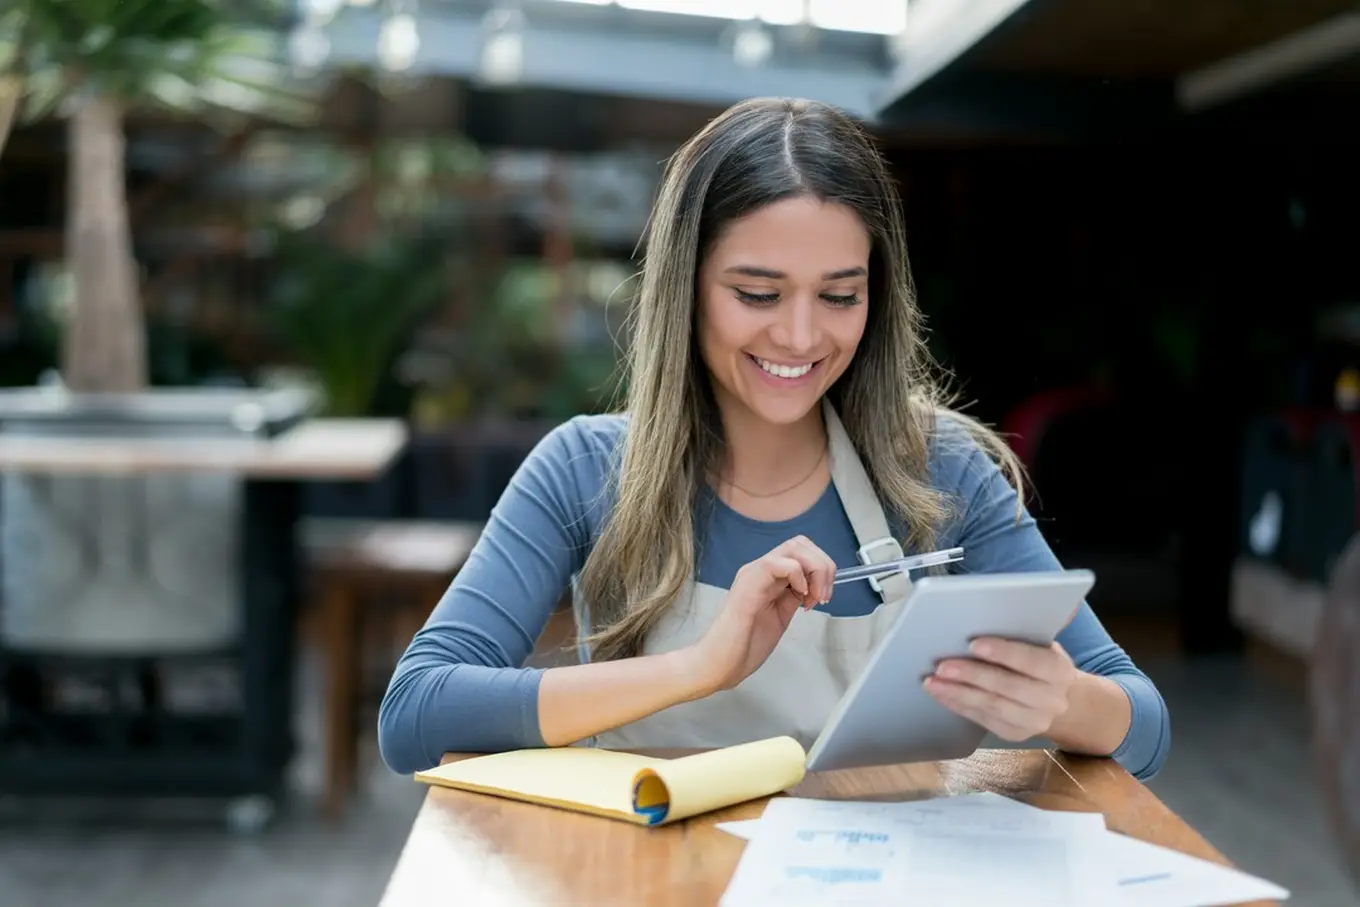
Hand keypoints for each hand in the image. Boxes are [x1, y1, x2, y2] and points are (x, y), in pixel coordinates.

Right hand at [692, 535, 836, 693]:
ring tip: (813, 597)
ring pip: (793, 548)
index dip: (820, 568)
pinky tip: (799, 596)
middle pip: (800, 543)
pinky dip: (798, 576)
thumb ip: (793, 598)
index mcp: (768, 577)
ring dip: (814, 570)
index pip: (801, 552)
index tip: (823, 596)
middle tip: (823, 595)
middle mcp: (760, 570)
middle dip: (822, 566)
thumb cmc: (745, 646)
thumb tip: (813, 587)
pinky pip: (779, 564)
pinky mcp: (749, 584)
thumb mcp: (780, 616)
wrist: (721, 663)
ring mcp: (753, 574)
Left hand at [924, 638, 1077, 741]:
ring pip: (992, 706)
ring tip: (932, 683)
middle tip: (942, 666)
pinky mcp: (1016, 734)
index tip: (973, 644)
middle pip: (1007, 686)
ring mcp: (1035, 721)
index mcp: (1059, 671)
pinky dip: (959, 706)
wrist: (1061, 701)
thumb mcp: (1040, 647)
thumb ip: (1018, 639)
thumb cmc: (1040, 663)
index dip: (1003, 652)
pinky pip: (983, 720)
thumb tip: (974, 626)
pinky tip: (941, 695)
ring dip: (958, 693)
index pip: (1031, 660)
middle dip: (971, 675)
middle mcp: (1052, 700)